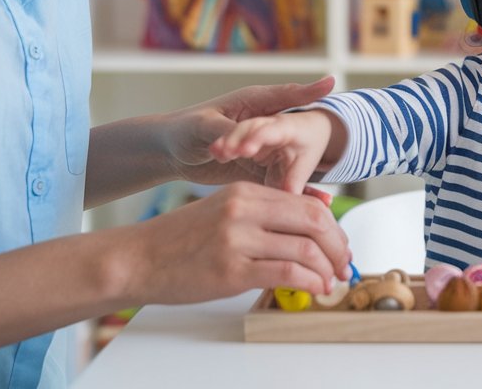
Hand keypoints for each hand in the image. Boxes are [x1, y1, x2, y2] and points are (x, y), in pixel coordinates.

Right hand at [120, 181, 351, 303]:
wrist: (138, 258)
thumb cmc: (179, 241)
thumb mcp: (223, 213)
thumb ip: (261, 216)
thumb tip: (303, 233)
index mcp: (245, 192)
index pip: (307, 203)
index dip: (333, 226)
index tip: (340, 244)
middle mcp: (245, 210)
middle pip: (314, 221)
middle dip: (338, 246)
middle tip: (344, 264)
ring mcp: (238, 239)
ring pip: (306, 249)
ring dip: (327, 269)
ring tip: (330, 282)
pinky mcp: (232, 269)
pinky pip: (287, 273)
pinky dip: (309, 283)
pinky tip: (313, 289)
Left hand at [161, 77, 334, 186]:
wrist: (169, 150)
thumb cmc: (184, 128)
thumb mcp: (205, 127)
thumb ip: (226, 132)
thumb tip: (244, 142)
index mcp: (255, 103)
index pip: (287, 95)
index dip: (309, 92)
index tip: (330, 84)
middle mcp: (265, 125)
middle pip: (294, 138)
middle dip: (307, 159)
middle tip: (315, 175)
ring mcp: (265, 149)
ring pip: (291, 165)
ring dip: (305, 184)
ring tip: (325, 203)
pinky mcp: (259, 170)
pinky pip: (279, 185)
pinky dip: (292, 198)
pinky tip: (311, 210)